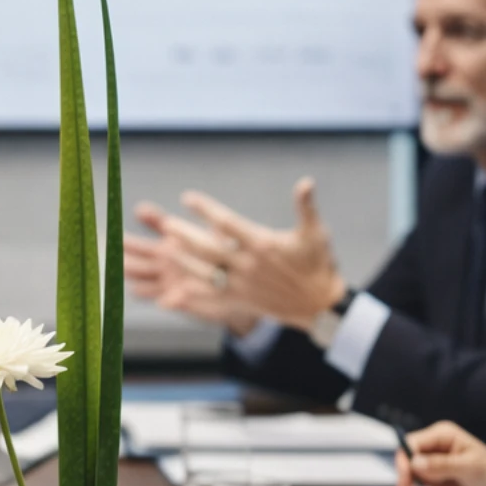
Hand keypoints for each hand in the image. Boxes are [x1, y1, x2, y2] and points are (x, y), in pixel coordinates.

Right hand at [125, 226, 263, 331]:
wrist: (235, 290)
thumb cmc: (228, 259)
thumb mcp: (221, 238)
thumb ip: (212, 224)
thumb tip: (199, 214)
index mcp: (176, 237)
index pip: (157, 223)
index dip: (149, 217)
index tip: (142, 210)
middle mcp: (165, 257)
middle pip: (142, 248)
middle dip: (129, 244)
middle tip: (116, 238)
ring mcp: (165, 276)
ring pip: (141, 271)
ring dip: (131, 268)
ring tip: (120, 263)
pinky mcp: (170, 296)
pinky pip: (154, 294)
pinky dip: (147, 292)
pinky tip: (136, 290)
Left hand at [149, 179, 348, 331]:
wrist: (319, 304)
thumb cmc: (318, 264)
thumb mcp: (315, 233)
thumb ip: (306, 207)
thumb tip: (306, 182)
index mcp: (262, 244)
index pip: (227, 223)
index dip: (206, 209)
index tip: (188, 198)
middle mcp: (249, 265)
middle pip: (209, 249)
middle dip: (186, 236)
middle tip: (166, 224)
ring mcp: (243, 285)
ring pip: (206, 273)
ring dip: (185, 261)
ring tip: (167, 250)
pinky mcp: (241, 301)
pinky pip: (211, 298)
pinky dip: (192, 295)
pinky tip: (173, 292)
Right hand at [396, 421, 485, 485]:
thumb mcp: (470, 469)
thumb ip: (442, 465)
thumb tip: (414, 463)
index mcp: (443, 435)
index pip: (411, 444)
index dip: (404, 462)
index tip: (405, 481)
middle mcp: (435, 447)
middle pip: (406, 459)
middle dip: (406, 478)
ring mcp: (434, 465)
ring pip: (410, 476)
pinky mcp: (435, 482)